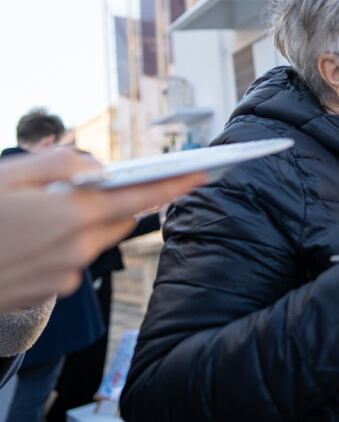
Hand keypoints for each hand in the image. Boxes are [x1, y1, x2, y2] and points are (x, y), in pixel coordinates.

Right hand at [0, 149, 203, 311]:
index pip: (140, 196)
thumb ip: (59, 164)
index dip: (176, 184)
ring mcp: (64, 274)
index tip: (203, 173)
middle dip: (124, 199)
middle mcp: (76, 248)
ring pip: (95, 239)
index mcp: (71, 214)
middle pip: (119, 218)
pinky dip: (65, 243)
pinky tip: (32, 235)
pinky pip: (72, 260)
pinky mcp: (51, 291)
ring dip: (89, 221)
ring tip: (54, 208)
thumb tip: (95, 166)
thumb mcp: (9, 177)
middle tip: (123, 180)